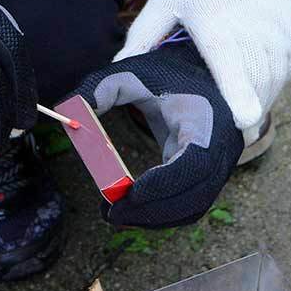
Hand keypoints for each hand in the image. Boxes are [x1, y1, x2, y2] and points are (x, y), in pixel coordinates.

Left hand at [75, 38, 246, 227]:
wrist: (198, 76)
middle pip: (195, 192)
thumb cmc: (164, 75)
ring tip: (117, 215)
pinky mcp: (209, 175)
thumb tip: (69, 109)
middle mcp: (222, 146)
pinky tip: (133, 212)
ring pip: (194, 206)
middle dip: (152, 209)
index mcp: (206, 119)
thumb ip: (101, 87)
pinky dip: (164, 214)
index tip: (128, 193)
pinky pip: (191, 204)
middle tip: (112, 212)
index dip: (164, 183)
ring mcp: (220, 164)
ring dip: (156, 217)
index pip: (194, 161)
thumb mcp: (131, 73)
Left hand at [115, 0, 290, 139]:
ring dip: (262, 98)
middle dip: (245, 112)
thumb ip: (141, 39)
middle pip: (255, 83)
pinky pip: (290, 67)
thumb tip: (116, 70)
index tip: (244, 121)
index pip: (230, 63)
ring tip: (246, 107)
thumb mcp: (163, 2)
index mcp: (214, 23)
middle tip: (234, 132)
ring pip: (275, 79)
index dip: (238, 95)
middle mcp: (252, 25)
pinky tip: (262, 81)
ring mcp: (278, 27)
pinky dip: (278, 80)